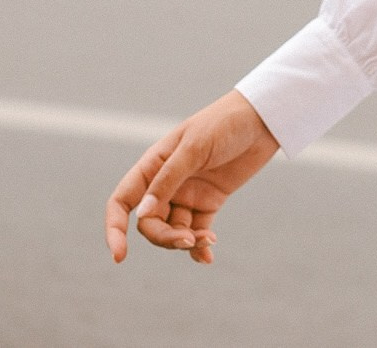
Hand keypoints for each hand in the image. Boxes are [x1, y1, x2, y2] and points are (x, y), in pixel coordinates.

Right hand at [104, 89, 278, 264]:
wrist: (261, 119)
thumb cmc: (224, 123)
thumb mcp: (195, 147)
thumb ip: (168, 179)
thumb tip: (142, 214)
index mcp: (153, 164)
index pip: (122, 201)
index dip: (114, 228)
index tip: (119, 256)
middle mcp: (166, 182)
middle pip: (149, 222)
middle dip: (164, 237)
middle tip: (187, 239)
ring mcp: (187, 193)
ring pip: (172, 230)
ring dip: (184, 242)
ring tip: (207, 240)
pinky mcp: (208, 202)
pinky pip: (196, 232)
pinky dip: (198, 247)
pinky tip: (208, 256)